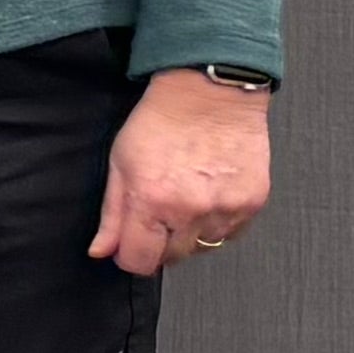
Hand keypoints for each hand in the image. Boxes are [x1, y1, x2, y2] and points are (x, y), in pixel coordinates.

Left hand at [88, 68, 272, 275]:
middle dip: (160, 242)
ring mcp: (223, 209)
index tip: (130, 244)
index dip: (130, 255)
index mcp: (151, 201)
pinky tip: (209, 193)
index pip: (139, 261)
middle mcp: (189, 211)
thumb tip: (102, 251)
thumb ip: (111, 213)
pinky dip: (218, 222)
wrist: (209, 91)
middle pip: (171, 259)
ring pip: (202, 247)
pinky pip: (231, 233)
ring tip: (187, 195)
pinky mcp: (251, 203)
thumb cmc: (162, 118)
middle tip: (160, 209)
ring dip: (191, 232)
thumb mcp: (120, 161)